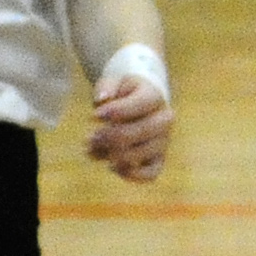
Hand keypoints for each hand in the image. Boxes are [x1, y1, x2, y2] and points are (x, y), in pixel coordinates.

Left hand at [87, 67, 172, 181]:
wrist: (139, 103)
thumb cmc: (123, 92)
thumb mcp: (114, 80)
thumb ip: (106, 86)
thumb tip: (101, 100)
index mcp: (155, 96)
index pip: (140, 104)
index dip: (115, 112)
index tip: (94, 116)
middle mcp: (164, 119)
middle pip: (140, 132)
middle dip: (110, 136)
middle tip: (91, 137)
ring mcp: (163, 141)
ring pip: (140, 154)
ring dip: (112, 155)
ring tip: (93, 148)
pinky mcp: (159, 159)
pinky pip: (151, 174)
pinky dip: (131, 175)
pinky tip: (111, 166)